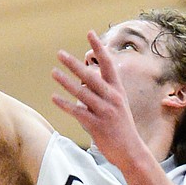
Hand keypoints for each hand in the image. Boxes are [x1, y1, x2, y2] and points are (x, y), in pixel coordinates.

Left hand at [51, 31, 143, 170]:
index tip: (89, 33)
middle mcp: (112, 98)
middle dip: (74, 64)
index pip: (108, 64)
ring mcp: (105, 112)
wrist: (132, 152)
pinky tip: (54, 98)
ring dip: (66, 82)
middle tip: (60, 53)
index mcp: (118, 91)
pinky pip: (78, 112)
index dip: (99, 48)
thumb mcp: (117, 107)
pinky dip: (65, 105)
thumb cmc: (122, 129)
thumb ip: (100, 94)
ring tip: (53, 72)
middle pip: (91, 76)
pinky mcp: (97, 125)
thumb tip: (82, 85)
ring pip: (82, 93)